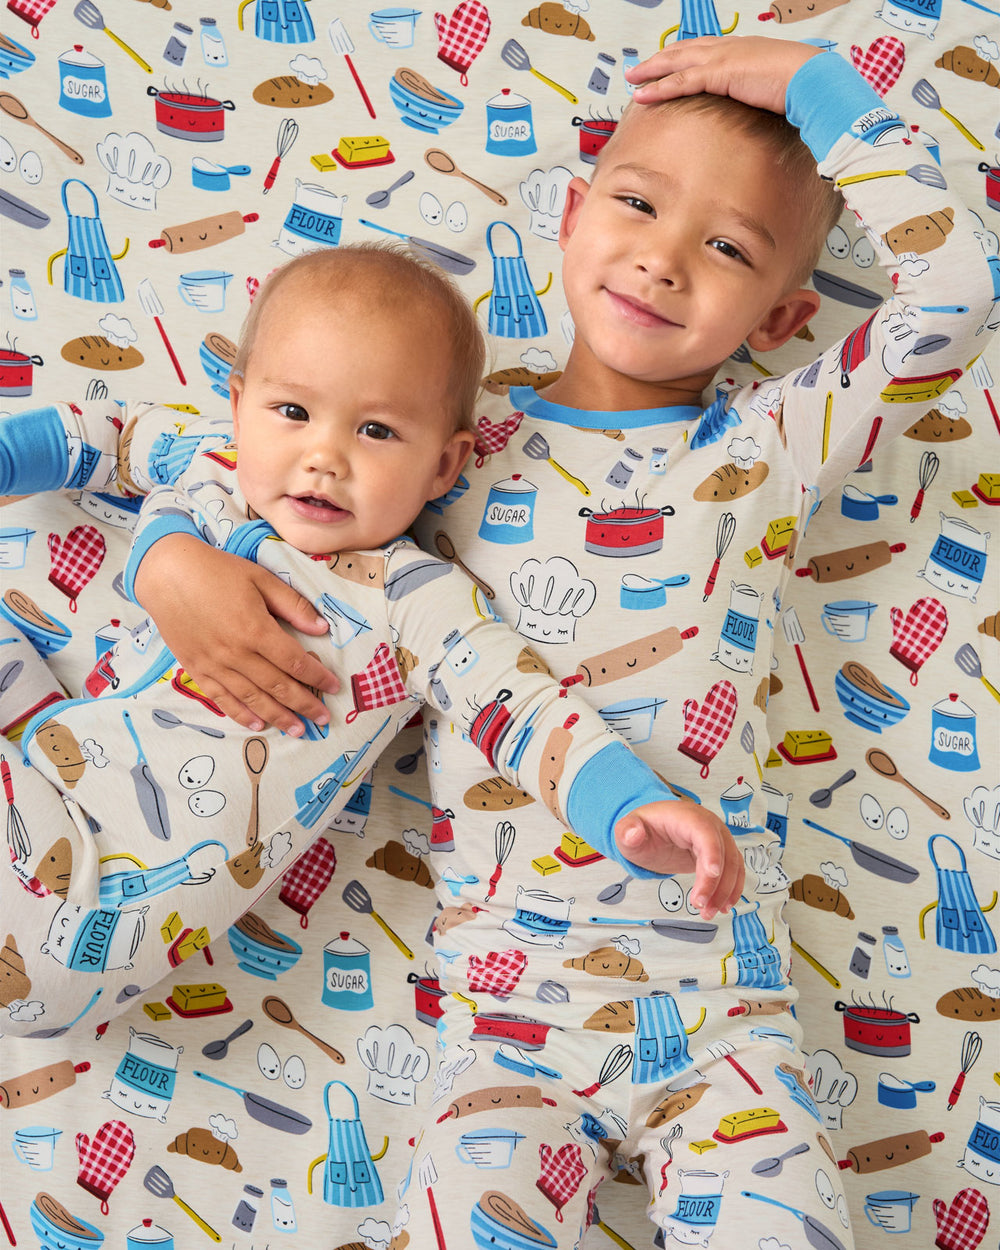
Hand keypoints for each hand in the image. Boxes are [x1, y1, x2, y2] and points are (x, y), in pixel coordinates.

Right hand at [133, 534, 338, 734]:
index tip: (334, 687)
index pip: (295, 662)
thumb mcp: (261, 579)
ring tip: (298, 730)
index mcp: (256, 630)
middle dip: (304, 705)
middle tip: (323, 720)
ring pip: (252, 699)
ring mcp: (215, 665)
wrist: (166, 574)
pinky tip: (257, 725)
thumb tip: (322, 629)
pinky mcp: (196, 669)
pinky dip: (241, 715)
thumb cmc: (217, 571)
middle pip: (278, 687)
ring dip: (278, 717)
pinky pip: (222, 699)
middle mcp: (236, 654)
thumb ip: (293, 605)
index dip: (318, 677)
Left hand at [614, 798, 744, 918]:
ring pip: (732, 865)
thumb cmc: (643, 829)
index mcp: (687, 817)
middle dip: (715, 883)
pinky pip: (734, 870)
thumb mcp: (627, 829)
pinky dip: (731, 889)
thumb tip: (633, 834)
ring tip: (708, 912)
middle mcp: (708, 825)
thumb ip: (627, 831)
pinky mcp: (721, 853)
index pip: (705, 833)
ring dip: (725, 891)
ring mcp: (718, 838)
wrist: (654, 828)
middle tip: (700, 906)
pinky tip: (722, 906)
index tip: (711, 875)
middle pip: (722, 852)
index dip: (712, 853)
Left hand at [626, 35, 820, 114]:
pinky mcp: (720, 72)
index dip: (681, 55)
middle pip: (684, 50)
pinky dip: (659, 87)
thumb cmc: (800, 86)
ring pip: (677, 62)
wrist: (811, 79)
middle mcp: (729, 48)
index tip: (666, 62)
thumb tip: (754, 109)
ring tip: (632, 80)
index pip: (704, 49)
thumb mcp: (772, 88)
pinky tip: (643, 94)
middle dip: (659, 59)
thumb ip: (757, 93)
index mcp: (742, 49)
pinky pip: (682, 80)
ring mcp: (723, 58)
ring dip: (651, 72)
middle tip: (639, 69)